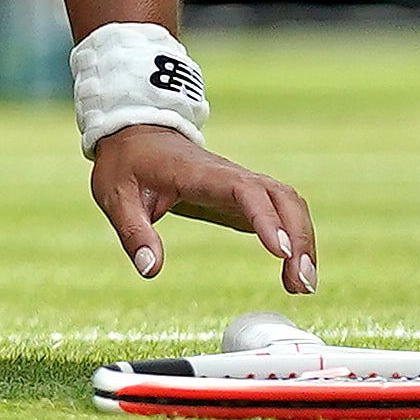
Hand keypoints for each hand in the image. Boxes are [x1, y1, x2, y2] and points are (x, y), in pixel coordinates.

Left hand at [90, 123, 319, 295]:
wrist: (136, 134)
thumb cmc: (127, 164)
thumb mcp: (116, 197)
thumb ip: (134, 232)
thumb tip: (150, 269)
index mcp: (201, 173)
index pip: (244, 191)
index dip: (266, 219)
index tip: (281, 252)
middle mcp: (231, 176)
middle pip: (282, 197)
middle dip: (299, 237)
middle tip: (301, 283)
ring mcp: (241, 185)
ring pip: (288, 204)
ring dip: (303, 240)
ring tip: (303, 286)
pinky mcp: (242, 198)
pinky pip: (280, 213)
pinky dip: (295, 239)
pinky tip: (293, 273)